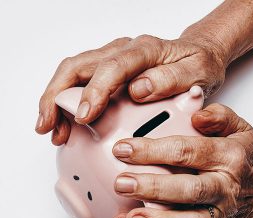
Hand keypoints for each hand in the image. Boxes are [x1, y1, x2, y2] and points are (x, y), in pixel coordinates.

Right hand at [35, 35, 226, 145]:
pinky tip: (66, 122)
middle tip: (49, 125)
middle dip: (57, 96)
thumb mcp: (197, 72)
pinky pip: (82, 81)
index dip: (94, 91)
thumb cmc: (200, 64)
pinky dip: (68, 101)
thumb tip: (138, 89)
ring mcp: (115, 58)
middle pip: (79, 66)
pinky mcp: (111, 69)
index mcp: (145, 50)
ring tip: (51, 130)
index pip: (111, 67)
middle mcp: (124, 50)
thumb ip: (171, 79)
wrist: (201, 54)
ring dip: (56, 100)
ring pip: (74, 73)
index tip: (85, 117)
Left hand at [111, 104, 252, 217]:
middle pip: (187, 190)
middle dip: (153, 187)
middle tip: (121, 182)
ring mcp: (217, 212)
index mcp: (229, 156)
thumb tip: (197, 115)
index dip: (154, 150)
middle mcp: (224, 187)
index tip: (124, 148)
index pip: (189, 152)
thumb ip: (219, 116)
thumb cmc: (244, 155)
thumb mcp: (240, 127)